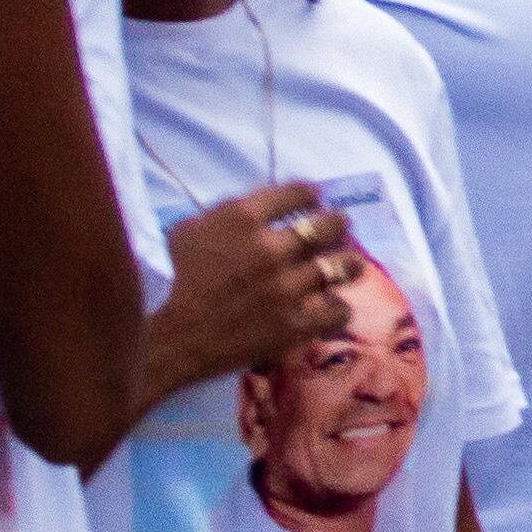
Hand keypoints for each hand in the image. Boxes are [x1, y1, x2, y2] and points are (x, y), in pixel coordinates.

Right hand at [143, 184, 361, 394]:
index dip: (312, 194)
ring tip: (350, 263)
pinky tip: (333, 304)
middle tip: (339, 227)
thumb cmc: (183, 279)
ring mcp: (287, 288)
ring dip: (349, 263)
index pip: (298, 193)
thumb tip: (259, 203)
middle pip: (328, 226)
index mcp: (243, 219)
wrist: (181, 337)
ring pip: (341, 266)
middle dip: (338, 224)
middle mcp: (270, 249)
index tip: (315, 199)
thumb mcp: (191, 230)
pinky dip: (339, 306)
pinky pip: (338, 310)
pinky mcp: (296, 323)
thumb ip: (225, 212)